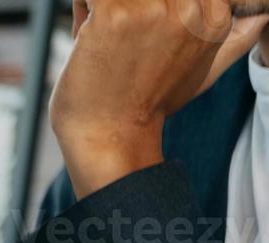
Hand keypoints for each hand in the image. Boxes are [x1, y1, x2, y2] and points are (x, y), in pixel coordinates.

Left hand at [51, 0, 267, 196]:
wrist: (111, 138)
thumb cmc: (149, 106)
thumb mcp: (204, 70)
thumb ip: (235, 38)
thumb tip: (261, 17)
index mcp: (215, 17)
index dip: (157, 6)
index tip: (142, 28)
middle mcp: (191, 7)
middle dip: (129, 4)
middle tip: (120, 30)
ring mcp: (154, 8)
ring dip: (105, 4)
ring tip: (103, 31)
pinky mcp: (115, 13)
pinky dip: (84, 6)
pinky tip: (88, 35)